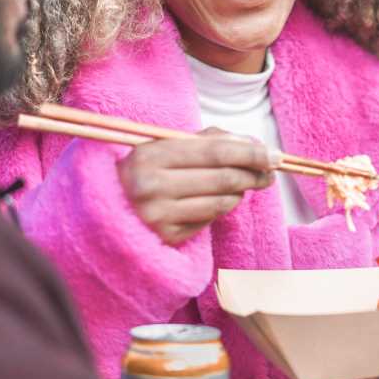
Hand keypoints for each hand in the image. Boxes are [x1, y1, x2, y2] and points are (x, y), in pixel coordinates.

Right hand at [116, 128, 276, 244]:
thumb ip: (207, 140)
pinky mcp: (166, 238)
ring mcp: (158, 216)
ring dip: (240, 192)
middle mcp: (151, 187)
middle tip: (270, 172)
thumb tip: (252, 142)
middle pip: (223, 178)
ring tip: (243, 184)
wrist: (105, 210)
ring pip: (221, 201)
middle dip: (254, 174)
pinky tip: (218, 200)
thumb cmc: (143, 171)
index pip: (215, 152)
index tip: (272, 154)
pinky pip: (209, 219)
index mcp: (149, 156)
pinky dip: (220, 207)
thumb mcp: (164, 146)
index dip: (250, 152)